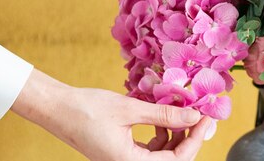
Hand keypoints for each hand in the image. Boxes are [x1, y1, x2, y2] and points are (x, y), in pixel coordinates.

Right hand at [12, 69, 210, 160]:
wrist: (56, 108)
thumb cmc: (86, 109)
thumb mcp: (130, 109)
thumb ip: (164, 115)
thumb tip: (194, 115)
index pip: (177, 159)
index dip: (196, 139)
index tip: (207, 118)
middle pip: (172, 159)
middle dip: (189, 138)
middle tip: (200, 115)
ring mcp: (124, 160)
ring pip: (162, 154)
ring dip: (175, 135)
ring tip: (181, 111)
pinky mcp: (121, 152)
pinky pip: (150, 149)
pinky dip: (160, 133)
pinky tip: (161, 116)